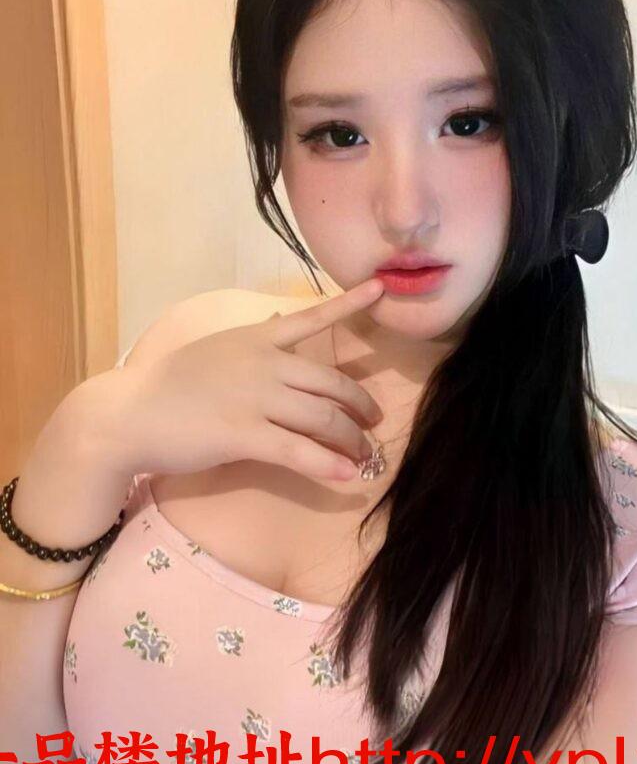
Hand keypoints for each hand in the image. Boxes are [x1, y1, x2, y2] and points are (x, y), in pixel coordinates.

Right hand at [83, 279, 385, 483]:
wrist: (129, 415)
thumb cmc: (171, 385)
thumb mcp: (216, 349)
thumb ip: (253, 341)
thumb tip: (278, 320)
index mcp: (257, 338)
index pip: (311, 317)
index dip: (349, 304)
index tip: (381, 288)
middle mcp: (264, 363)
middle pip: (331, 383)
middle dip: (360, 405)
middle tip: (374, 422)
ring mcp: (256, 398)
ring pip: (323, 419)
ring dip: (351, 440)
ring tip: (364, 456)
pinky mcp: (244, 435)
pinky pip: (299, 451)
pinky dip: (328, 465)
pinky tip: (346, 476)